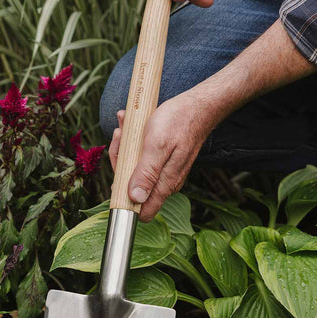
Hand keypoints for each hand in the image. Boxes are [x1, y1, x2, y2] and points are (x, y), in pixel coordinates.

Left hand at [109, 90, 213, 221]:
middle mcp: (164, 182)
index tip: (118, 170)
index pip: (142, 210)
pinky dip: (133, 143)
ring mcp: (163, 171)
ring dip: (125, 147)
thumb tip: (136, 199)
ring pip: (133, 169)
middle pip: (131, 186)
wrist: (198, 107)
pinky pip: (141, 158)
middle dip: (121, 161)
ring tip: (125, 126)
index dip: (123, 197)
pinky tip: (131, 126)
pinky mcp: (161, 161)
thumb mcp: (157, 145)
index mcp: (164, 184)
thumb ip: (147, 173)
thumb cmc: (178, 122)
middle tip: (121, 136)